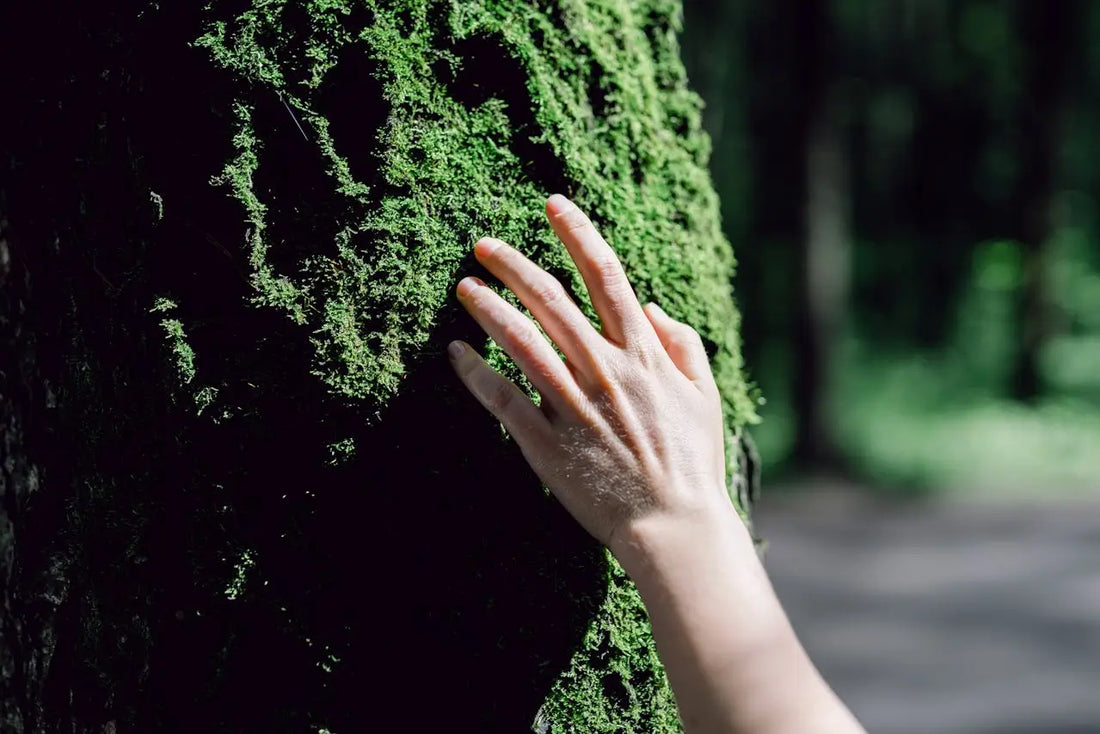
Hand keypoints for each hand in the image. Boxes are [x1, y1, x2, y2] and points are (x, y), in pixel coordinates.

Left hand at [447, 195, 732, 550]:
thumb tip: (650, 306)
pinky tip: (456, 352)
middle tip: (483, 243)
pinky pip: (503, 400)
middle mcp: (606, 372)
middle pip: (553, 301)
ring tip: (463, 286)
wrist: (675, 527)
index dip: (578, 234)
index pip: (607, 276)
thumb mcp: (705, 395)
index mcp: (645, 355)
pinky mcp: (547, 444)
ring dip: (488, 309)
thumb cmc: (692, 462)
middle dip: (515, 264)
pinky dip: (476, 373)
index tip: (553, 205)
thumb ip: (683, 344)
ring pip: (521, 343)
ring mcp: (574, 407)